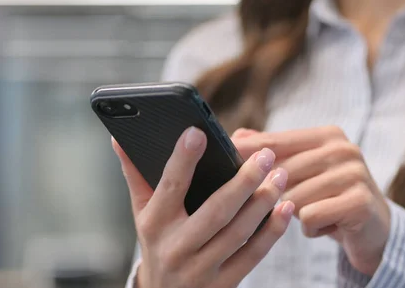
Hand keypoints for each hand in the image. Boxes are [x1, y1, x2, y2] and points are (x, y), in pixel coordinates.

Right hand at [113, 127, 293, 287]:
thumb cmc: (157, 244)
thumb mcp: (142, 213)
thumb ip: (136, 175)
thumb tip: (120, 138)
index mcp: (154, 224)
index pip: (170, 187)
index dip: (183, 159)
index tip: (198, 132)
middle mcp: (176, 247)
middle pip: (216, 210)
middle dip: (244, 181)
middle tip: (266, 156)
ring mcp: (201, 269)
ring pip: (239, 232)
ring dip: (264, 202)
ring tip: (280, 176)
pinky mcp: (223, 284)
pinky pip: (253, 255)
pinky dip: (272, 231)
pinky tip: (285, 207)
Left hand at [232, 126, 390, 275]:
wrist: (374, 228)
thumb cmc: (330, 196)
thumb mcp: (304, 170)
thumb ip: (274, 151)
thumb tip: (236, 136)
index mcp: (327, 136)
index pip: (276, 142)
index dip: (248, 151)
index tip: (224, 155)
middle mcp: (343, 149)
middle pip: (282, 172)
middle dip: (276, 194)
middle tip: (288, 204)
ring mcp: (354, 174)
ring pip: (293, 198)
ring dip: (295, 215)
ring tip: (315, 214)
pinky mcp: (360, 202)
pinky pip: (310, 217)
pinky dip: (311, 229)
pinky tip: (326, 226)